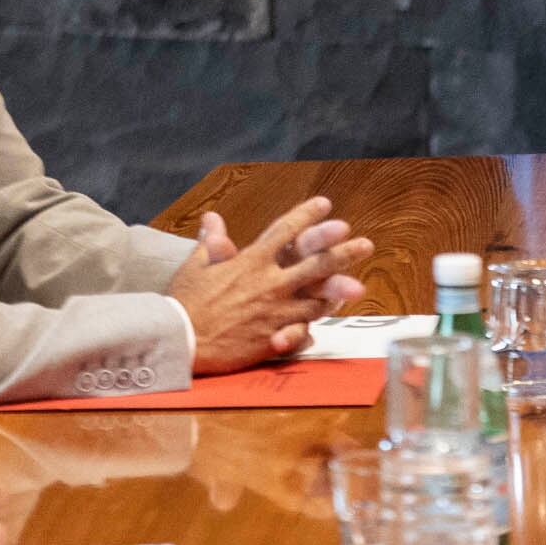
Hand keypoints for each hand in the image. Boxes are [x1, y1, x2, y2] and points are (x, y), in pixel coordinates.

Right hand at [168, 199, 375, 372]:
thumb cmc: (184, 301)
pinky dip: (314, 328)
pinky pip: (302, 331)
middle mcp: (269, 283)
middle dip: (342, 253)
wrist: (179, 340)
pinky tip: (327, 326)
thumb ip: (211, 242)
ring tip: (358, 287)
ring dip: (338, 292)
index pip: (284, 232)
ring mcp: (274, 311)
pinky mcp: (273, 338)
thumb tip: (212, 218)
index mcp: (250, 261)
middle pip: (314, 264)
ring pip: (315, 299)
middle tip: (366, 244)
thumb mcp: (195, 266)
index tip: (325, 204)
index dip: (306, 216)